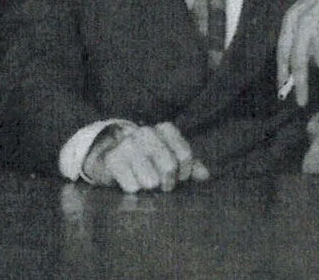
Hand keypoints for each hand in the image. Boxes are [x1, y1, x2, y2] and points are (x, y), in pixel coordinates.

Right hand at [82, 122, 209, 193]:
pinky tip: (132, 183)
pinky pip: (132, 186)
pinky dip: (134, 189)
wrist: (113, 157)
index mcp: (164, 129)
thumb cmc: (149, 160)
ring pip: (151, 180)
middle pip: (169, 167)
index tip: (180, 178)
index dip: (185, 172)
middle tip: (164, 186)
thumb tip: (205, 176)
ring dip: (150, 188)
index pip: (185, 155)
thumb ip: (191, 166)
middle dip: (169, 183)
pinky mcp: (112, 160)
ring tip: (146, 184)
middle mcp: (146, 133)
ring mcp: (128, 145)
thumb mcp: (172, 158)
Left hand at [277, 0, 318, 105]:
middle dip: (300, 84)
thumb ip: (301, 33)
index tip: (282, 91)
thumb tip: (300, 66)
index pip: (283, 51)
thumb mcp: (308, 9)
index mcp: (292, 16)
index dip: (282, 73)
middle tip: (301, 101)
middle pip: (299, 62)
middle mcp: (304, 21)